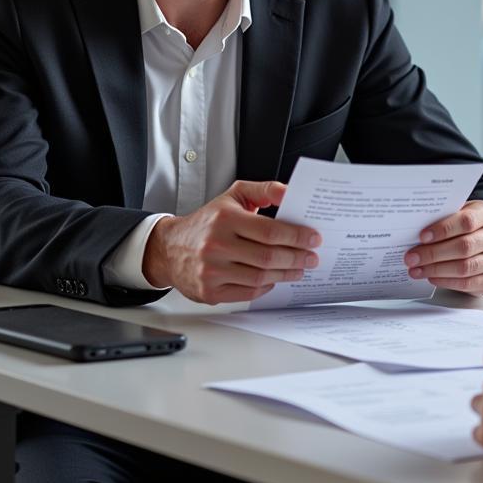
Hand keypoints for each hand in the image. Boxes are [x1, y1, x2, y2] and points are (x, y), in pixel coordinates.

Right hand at [143, 180, 321, 303]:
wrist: (170, 248)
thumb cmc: (207, 221)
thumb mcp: (233, 196)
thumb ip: (263, 190)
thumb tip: (289, 193)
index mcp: (224, 219)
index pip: (270, 231)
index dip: (296, 236)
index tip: (313, 238)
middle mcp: (216, 245)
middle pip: (268, 257)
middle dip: (297, 257)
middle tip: (312, 257)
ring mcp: (212, 271)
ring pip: (260, 277)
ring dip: (286, 274)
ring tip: (299, 268)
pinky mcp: (210, 291)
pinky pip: (248, 292)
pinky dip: (266, 286)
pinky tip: (275, 279)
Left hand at [404, 200, 482, 293]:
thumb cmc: (465, 227)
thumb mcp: (457, 213)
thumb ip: (442, 217)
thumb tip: (413, 228)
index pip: (466, 221)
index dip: (443, 229)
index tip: (422, 236)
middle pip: (464, 246)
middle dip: (433, 253)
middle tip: (411, 257)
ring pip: (464, 267)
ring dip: (436, 270)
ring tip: (416, 269)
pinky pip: (467, 283)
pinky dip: (445, 282)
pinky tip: (431, 277)